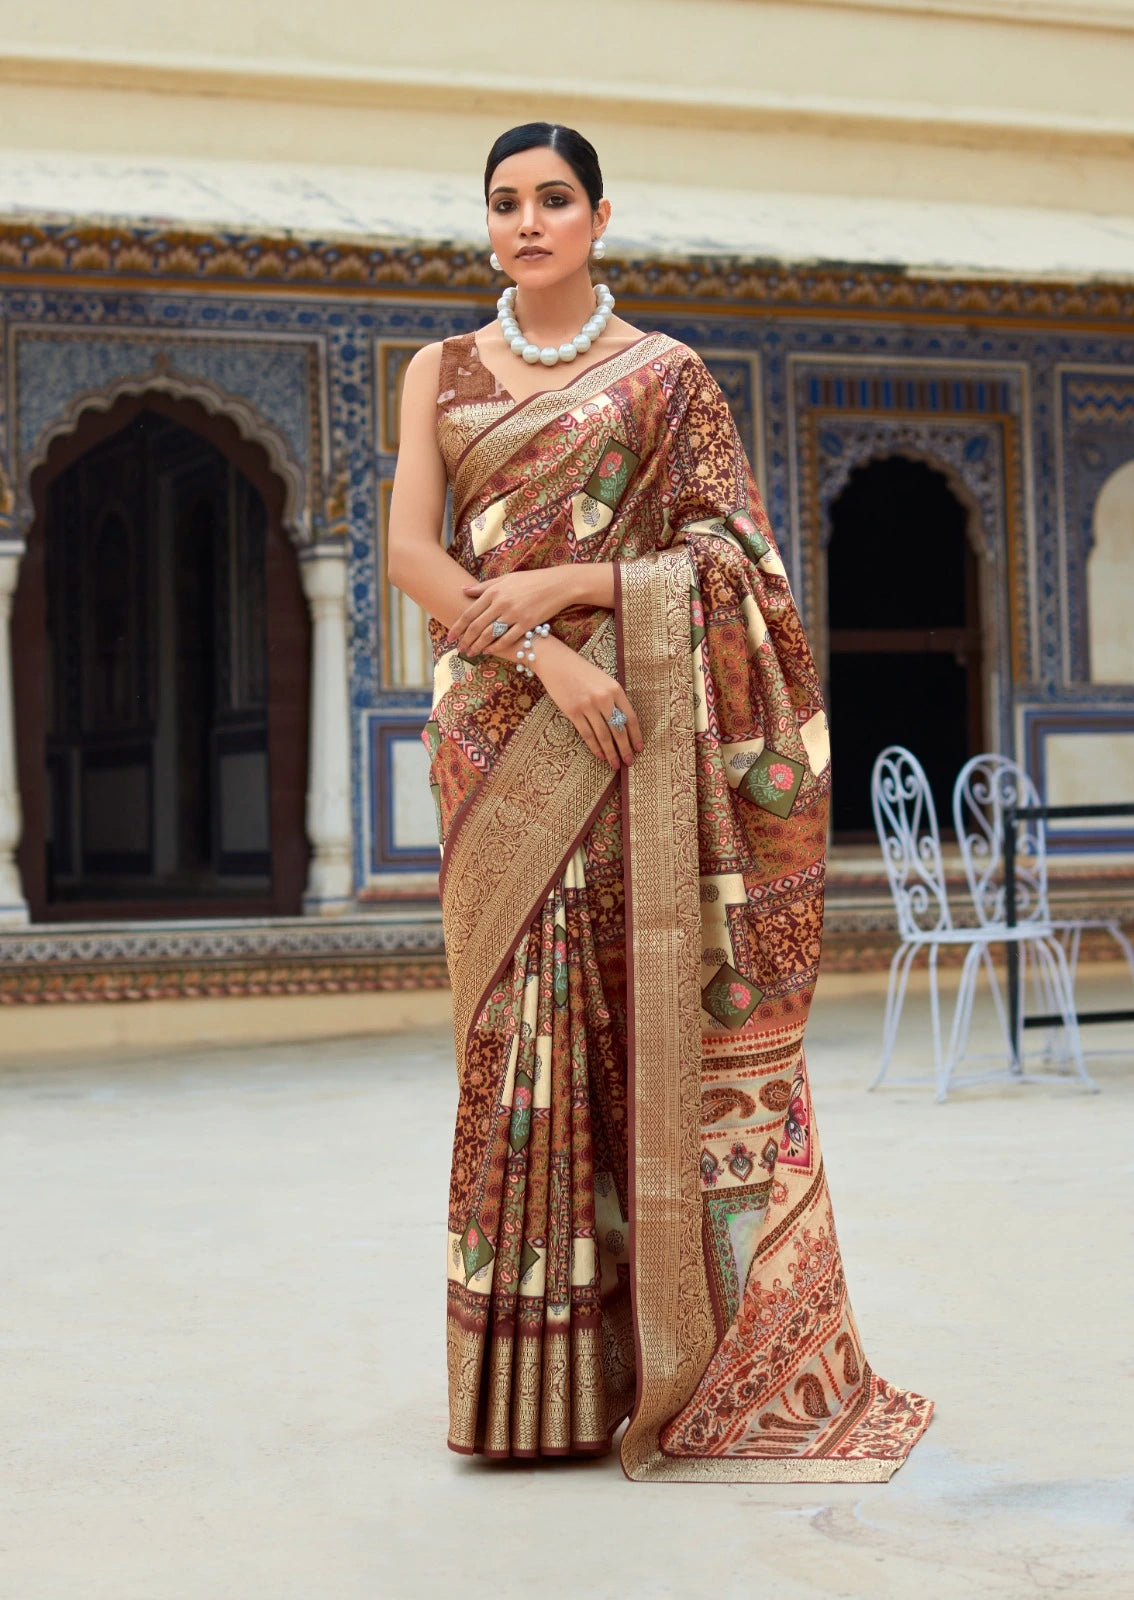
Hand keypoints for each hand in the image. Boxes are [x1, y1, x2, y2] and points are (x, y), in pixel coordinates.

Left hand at [446, 569, 580, 659]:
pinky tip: (488, 651)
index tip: (450, 636)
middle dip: (465, 639)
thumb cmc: (531, 580)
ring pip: (490, 634)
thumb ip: (484, 586)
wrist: (557, 584)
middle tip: (458, 649)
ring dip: (478, 645)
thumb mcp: (506, 578)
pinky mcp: (527, 623)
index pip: (470, 612)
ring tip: (470, 653)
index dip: (458, 626)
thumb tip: (463, 590)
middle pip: (477, 626)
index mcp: (494, 591)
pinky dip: (496, 646)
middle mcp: (501, 603)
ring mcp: (514, 614)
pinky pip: (508, 638)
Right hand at [534, 638, 642, 768]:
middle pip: (618, 730)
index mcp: (615, 689)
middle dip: (625, 749)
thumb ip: (614, 699)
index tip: (639, 748)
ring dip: (610, 752)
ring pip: (603, 735)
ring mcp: (587, 705)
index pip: (630, 717)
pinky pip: (587, 734)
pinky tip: (600, 756)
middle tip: (629, 762)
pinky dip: (594, 747)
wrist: (556, 662)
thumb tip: (622, 725)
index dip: (636, 735)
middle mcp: (603, 698)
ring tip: (615, 764)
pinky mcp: (573, 712)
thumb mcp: (604, 680)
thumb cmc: (581, 672)